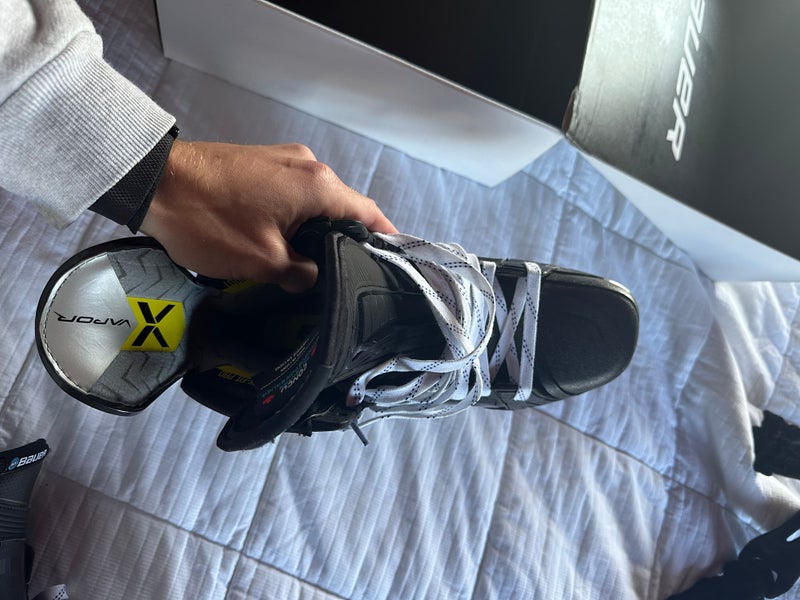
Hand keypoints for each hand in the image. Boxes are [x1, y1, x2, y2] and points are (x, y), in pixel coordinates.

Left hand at [140, 140, 396, 291]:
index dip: (385, 240)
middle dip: (348, 239)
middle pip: (344, 207)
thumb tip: (313, 276)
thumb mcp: (263, 261)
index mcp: (318, 186)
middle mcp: (308, 166)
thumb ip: (302, 273)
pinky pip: (293, 192)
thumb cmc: (210, 222)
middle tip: (350, 275)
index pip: (368, 214)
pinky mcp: (261, 161)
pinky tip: (288, 241)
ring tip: (317, 264)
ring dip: (319, 229)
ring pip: (316, 201)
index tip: (394, 263)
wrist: (153, 182)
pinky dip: (297, 217)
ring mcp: (283, 159)